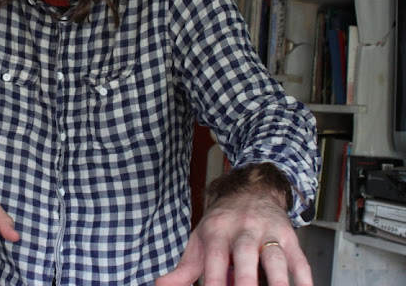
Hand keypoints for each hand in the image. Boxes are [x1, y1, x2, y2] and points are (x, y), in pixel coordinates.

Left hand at [154, 193, 311, 285]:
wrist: (251, 190)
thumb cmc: (222, 223)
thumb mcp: (200, 240)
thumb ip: (184, 269)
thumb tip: (160, 285)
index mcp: (217, 231)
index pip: (214, 259)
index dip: (214, 281)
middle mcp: (243, 229)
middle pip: (245, 256)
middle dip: (246, 281)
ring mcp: (268, 232)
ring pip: (275, 257)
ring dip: (277, 281)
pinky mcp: (290, 237)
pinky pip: (300, 260)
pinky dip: (304, 279)